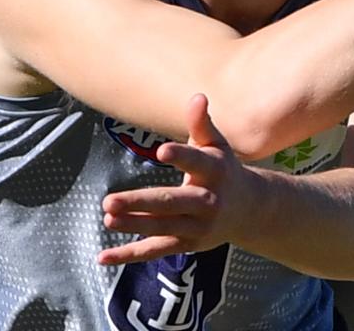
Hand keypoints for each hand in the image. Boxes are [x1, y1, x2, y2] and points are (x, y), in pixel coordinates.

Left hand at [97, 94, 254, 264]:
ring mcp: (197, 227)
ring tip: (107, 217)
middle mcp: (208, 202)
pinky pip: (156, 251)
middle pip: (172, 202)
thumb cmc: (224, 170)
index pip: (198, 163)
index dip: (181, 156)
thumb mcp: (217, 145)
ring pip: (162, 228)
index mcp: (215, 172)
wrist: (250, 210)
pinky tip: (103, 256)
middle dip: (141, 203)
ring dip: (134, 225)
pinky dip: (130, 255)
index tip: (161, 151)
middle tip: (109, 200)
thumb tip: (197, 96)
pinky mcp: (187, 244)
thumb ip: (202, 123)